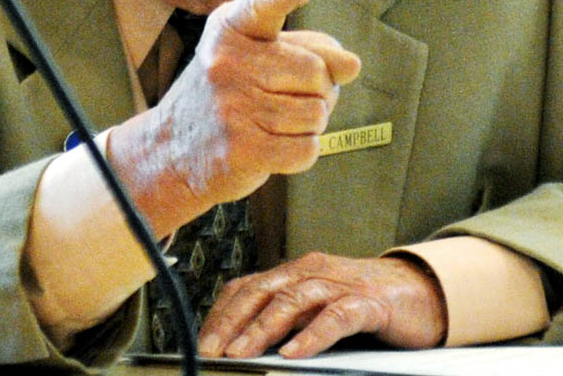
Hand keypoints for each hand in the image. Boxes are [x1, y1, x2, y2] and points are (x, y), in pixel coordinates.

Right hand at [108, 0, 360, 234]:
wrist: (172, 150)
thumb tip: (352, 65)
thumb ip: (310, 50)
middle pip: (315, 72)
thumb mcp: (261, 57)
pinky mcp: (239, 149)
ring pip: (316, 114)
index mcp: (230, 28)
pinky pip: (307, 149)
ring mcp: (229, 106)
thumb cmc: (231, 94)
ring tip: (275, 123)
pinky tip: (273, 146)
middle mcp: (225, 61)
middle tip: (287, 98)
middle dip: (318, 91)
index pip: (262, 4)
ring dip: (309, 125)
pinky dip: (302, 152)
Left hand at [198, 252, 447, 358]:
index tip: (203, 341)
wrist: (421, 290)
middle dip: (233, 322)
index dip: (223, 313)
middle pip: (263, 291)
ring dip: (264, 328)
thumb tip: (245, 343)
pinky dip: (313, 335)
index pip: (249, 287)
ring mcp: (341, 284)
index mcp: (296, 272)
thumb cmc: (364, 302)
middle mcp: (313, 272)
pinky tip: (295, 353)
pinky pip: (337, 317)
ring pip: (294, 300)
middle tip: (213, 350)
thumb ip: (287, 317)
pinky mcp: (370, 302)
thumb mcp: (316, 307)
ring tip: (242, 353)